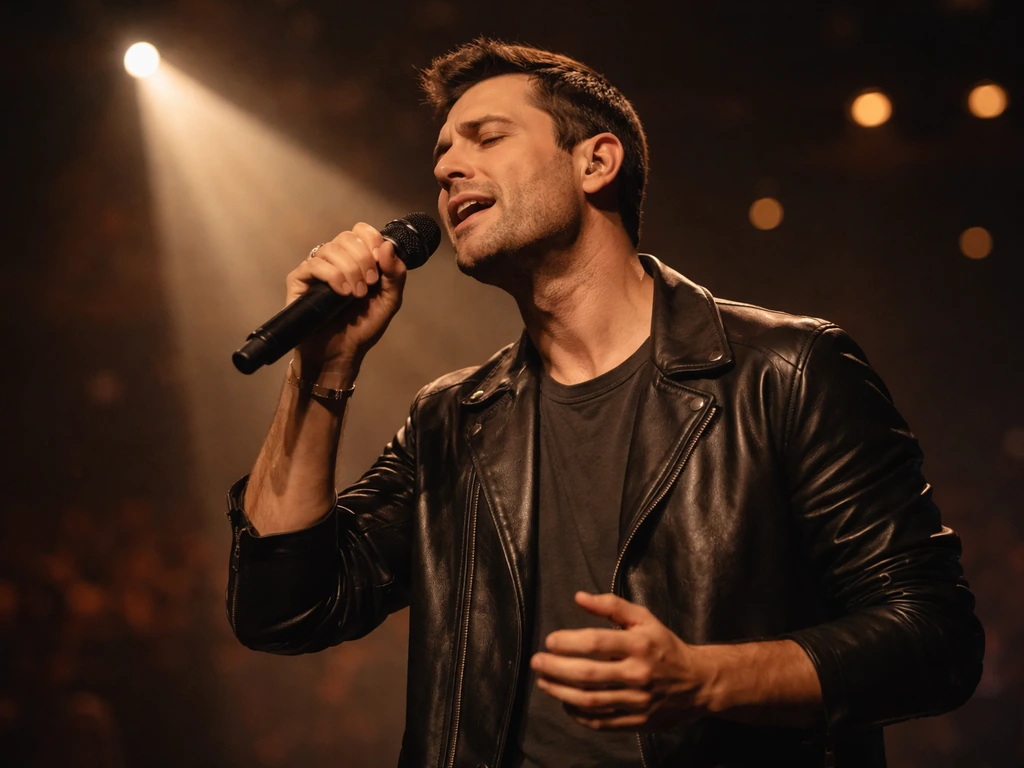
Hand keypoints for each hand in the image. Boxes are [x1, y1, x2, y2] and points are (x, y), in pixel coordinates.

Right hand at [286, 222, 407, 370]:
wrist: (342, 353)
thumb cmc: (363, 328)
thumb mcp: (389, 301)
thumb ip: (395, 274)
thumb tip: (387, 246)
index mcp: (356, 259)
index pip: (361, 231)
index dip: (372, 240)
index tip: (379, 263)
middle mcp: (335, 260)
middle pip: (346, 237)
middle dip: (363, 259)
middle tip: (369, 285)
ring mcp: (316, 269)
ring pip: (331, 249)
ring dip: (349, 270)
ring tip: (356, 294)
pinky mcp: (299, 281)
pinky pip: (314, 265)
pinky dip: (332, 276)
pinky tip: (342, 293)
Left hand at [530, 591, 711, 730]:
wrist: (698, 682)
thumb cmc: (664, 646)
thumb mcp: (643, 618)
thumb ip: (611, 606)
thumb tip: (578, 597)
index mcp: (639, 645)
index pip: (596, 643)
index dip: (568, 642)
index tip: (549, 640)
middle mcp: (637, 673)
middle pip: (588, 674)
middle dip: (556, 668)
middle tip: (536, 662)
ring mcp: (637, 701)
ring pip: (591, 700)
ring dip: (561, 692)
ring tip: (543, 682)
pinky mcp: (637, 722)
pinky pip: (602, 722)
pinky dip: (579, 715)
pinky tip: (565, 704)